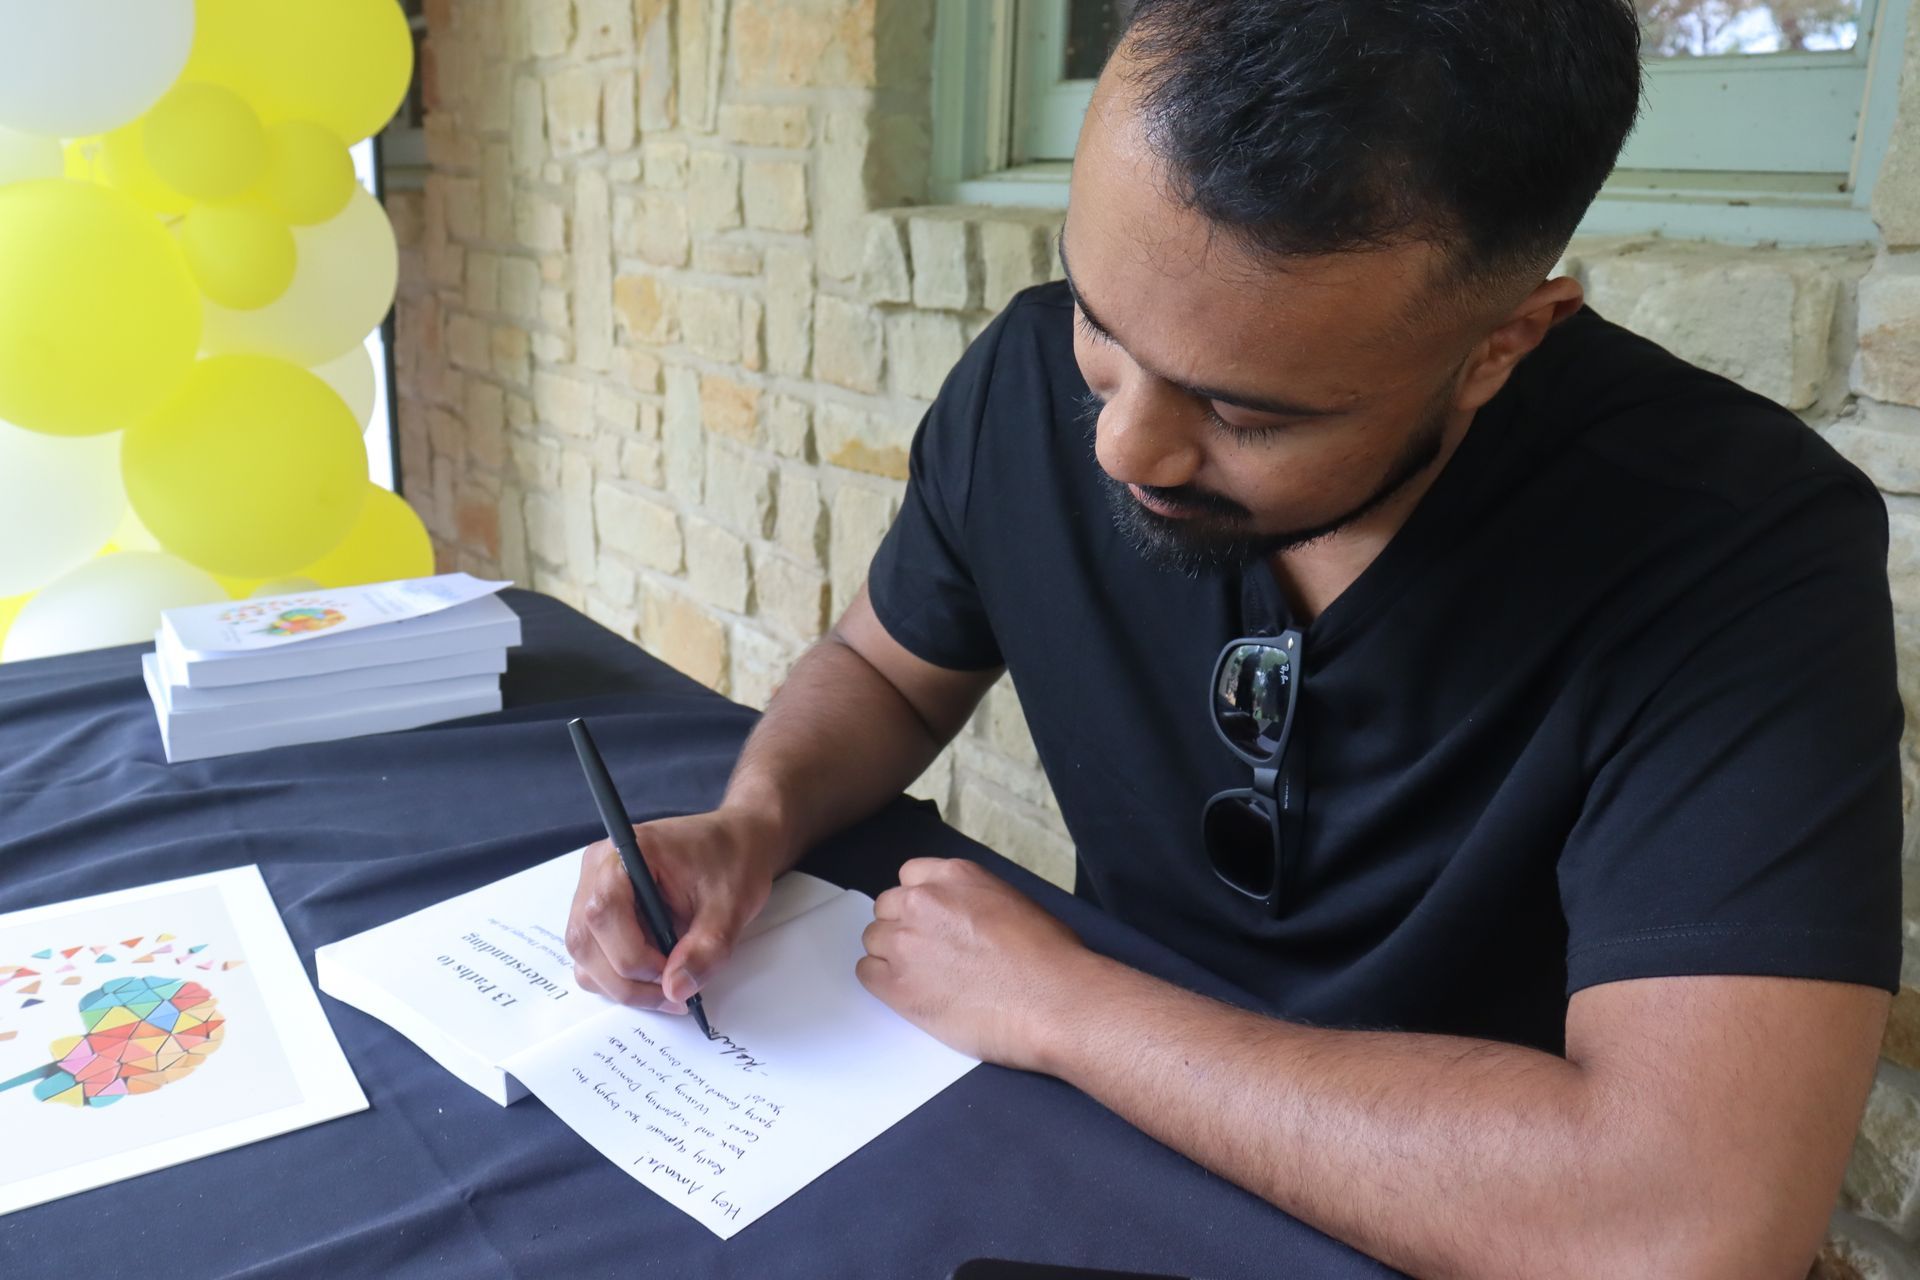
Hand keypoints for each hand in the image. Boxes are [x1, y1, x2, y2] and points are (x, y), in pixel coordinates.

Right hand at [565, 807, 780, 1013]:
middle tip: (674, 995)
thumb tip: (676, 989)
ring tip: (669, 986)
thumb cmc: (732, 860)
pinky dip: (621, 976)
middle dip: (627, 980)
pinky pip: (594, 955)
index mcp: (626, 851)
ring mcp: (593, 890)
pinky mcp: (601, 911)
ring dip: (623, 984)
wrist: (736, 843)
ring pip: (585, 955)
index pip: (604, 912)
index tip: (671, 974)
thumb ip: (705, 948)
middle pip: (585, 940)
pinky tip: (658, 974)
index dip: (633, 955)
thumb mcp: (731, 905)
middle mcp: (598, 868)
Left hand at [858, 857, 1089, 1070]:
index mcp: (953, 876)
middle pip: (886, 909)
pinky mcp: (897, 986)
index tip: (932, 921)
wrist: (1053, 1000)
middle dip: (903, 928)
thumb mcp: (1011, 901)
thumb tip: (960, 916)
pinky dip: (884, 983)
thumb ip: (971, 900)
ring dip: (892, 956)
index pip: (909, 877)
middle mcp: (922, 901)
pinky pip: (867, 974)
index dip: (920, 902)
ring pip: (874, 941)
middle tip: (930, 954)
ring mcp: (906, 943)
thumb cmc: (1049, 957)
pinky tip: (913, 993)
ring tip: (925, 977)